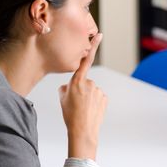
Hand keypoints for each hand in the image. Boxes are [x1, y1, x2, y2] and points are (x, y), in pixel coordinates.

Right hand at [58, 33, 106, 159]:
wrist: (82, 131)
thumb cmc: (69, 115)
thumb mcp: (62, 99)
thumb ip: (64, 89)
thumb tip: (67, 87)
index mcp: (77, 81)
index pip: (85, 60)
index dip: (93, 47)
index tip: (99, 35)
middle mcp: (90, 83)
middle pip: (84, 83)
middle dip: (80, 90)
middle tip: (75, 103)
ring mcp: (98, 90)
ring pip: (91, 91)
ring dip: (87, 98)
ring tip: (82, 109)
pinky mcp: (104, 98)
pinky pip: (98, 98)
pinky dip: (94, 103)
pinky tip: (90, 111)